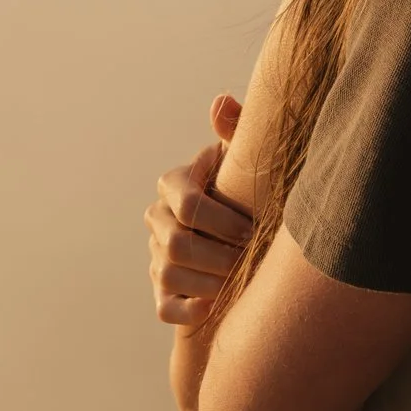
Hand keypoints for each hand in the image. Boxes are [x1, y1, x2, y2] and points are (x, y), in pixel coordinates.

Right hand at [148, 96, 250, 327]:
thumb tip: (222, 101)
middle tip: (252, 259)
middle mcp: (158, 219)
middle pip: (178, 244)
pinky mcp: (163, 293)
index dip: (222, 220)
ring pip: (170, 275)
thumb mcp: (244, 161)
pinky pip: (166, 308)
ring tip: (240, 280)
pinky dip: (191, 310)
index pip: (187, 202)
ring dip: (209, 281)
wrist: (244, 243)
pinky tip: (216, 304)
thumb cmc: (248, 191)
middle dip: (220, 254)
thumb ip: (237, 129)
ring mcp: (157, 257)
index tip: (253, 229)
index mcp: (175, 184)